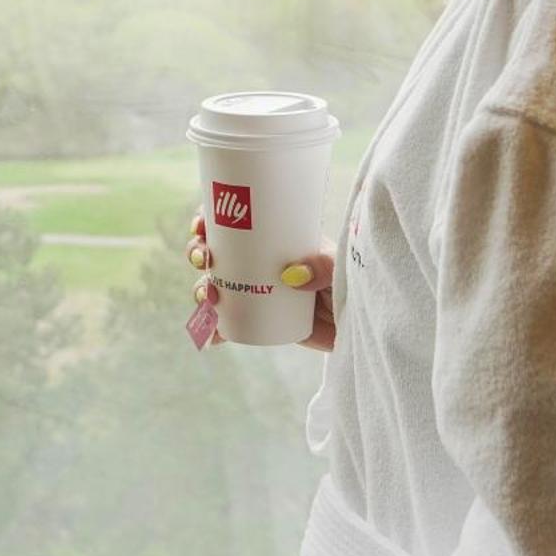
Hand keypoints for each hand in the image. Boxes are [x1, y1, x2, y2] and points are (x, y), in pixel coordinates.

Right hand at [186, 206, 336, 352]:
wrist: (356, 324)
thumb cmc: (349, 283)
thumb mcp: (339, 266)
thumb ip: (322, 265)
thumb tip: (290, 274)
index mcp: (272, 237)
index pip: (234, 219)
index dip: (210, 218)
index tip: (201, 224)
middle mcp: (257, 261)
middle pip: (215, 250)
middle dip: (198, 252)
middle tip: (204, 259)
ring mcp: (254, 290)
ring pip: (214, 284)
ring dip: (201, 288)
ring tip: (210, 296)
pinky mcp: (256, 318)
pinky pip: (226, 323)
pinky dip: (214, 329)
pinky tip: (211, 336)